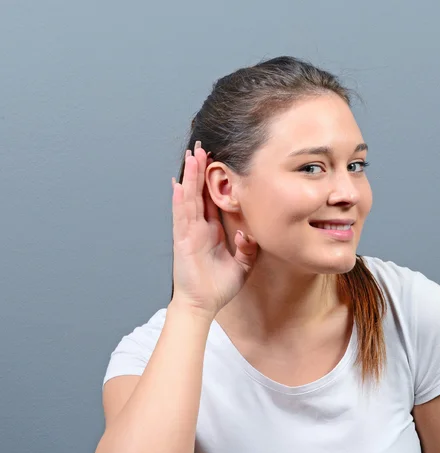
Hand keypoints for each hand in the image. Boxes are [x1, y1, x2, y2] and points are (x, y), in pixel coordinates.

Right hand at [170, 141, 257, 317]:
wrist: (203, 305)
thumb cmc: (219, 287)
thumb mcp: (242, 265)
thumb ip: (248, 248)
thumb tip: (248, 232)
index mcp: (211, 231)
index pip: (211, 200)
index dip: (212, 181)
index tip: (216, 161)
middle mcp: (198, 228)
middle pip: (198, 193)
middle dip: (199, 170)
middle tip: (201, 146)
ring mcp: (189, 233)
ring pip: (189, 199)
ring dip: (190, 177)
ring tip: (191, 155)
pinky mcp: (183, 241)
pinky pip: (181, 217)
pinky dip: (180, 200)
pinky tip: (179, 184)